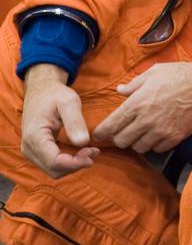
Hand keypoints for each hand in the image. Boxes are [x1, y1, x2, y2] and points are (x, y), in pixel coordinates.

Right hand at [21, 64, 98, 178]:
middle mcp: (28, 148)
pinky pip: (52, 164)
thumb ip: (75, 121)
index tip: (94, 152)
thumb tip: (83, 142)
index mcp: (34, 136)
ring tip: (91, 150)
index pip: (55, 162)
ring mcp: (31, 151)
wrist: (41, 90)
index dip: (76, 163)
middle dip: (76, 164)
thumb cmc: (55, 94)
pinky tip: (82, 151)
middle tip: (95, 151)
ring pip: (53, 170)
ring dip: (73, 164)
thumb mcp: (69, 102)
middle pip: (54, 170)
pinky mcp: (36, 151)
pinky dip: (68, 162)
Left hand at [93, 61, 191, 153]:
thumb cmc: (180, 74)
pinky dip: (155, 144)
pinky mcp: (175, 137)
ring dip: (138, 141)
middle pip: (121, 141)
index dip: (101, 132)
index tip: (100, 133)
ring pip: (138, 147)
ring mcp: (161, 131)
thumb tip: (119, 91)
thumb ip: (134, 84)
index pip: (110, 126)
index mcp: (136, 103)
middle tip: (124, 130)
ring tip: (143, 132)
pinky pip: (157, 149)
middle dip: (120, 137)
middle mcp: (145, 121)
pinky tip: (158, 134)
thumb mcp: (154, 72)